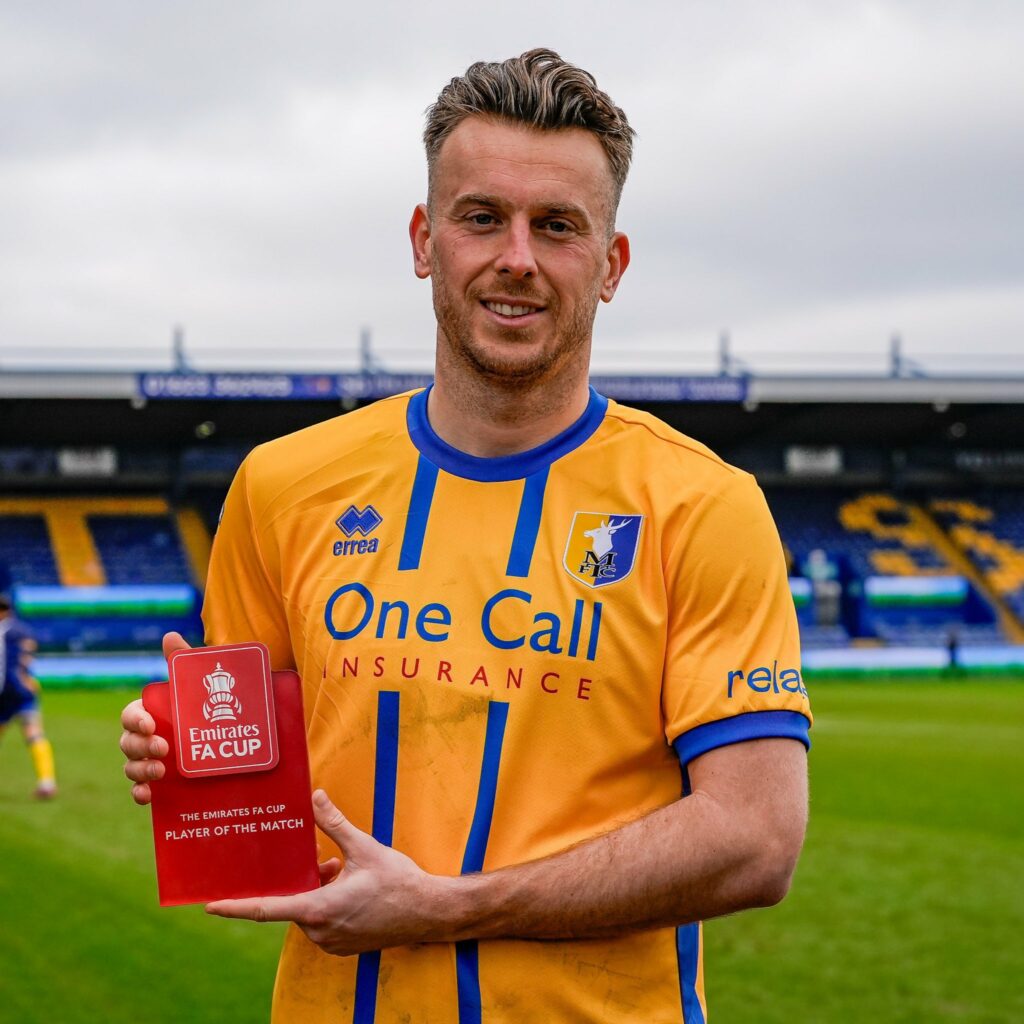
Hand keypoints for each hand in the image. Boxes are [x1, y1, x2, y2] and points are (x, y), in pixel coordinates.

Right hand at [119, 631, 190, 803]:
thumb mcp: (198, 682)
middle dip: (141, 746)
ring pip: (131, 766)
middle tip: (164, 748)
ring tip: (160, 771)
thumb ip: (183, 660)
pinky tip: (149, 795)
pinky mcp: (160, 782)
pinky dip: (139, 793)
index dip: (136, 721)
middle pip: (128, 743)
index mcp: (149, 713)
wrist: (226, 734)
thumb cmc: (205, 704)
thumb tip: (170, 635)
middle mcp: (145, 738)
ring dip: (140, 770)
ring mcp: (150, 760)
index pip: (131, 716)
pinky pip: (140, 790)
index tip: (152, 724)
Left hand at [206, 790, 450, 955]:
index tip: (211, 905)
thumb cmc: (397, 881)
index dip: (236, 907)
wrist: (429, 912)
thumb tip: (314, 796)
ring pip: (310, 910)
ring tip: (343, 869)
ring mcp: (332, 943)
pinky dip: (329, 902)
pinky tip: (351, 885)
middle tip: (327, 860)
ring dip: (319, 889)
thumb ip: (334, 824)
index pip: (267, 910)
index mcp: (319, 909)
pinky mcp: (343, 945)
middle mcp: (320, 932)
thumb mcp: (364, 848)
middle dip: (304, 879)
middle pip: (294, 902)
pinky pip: (324, 921)